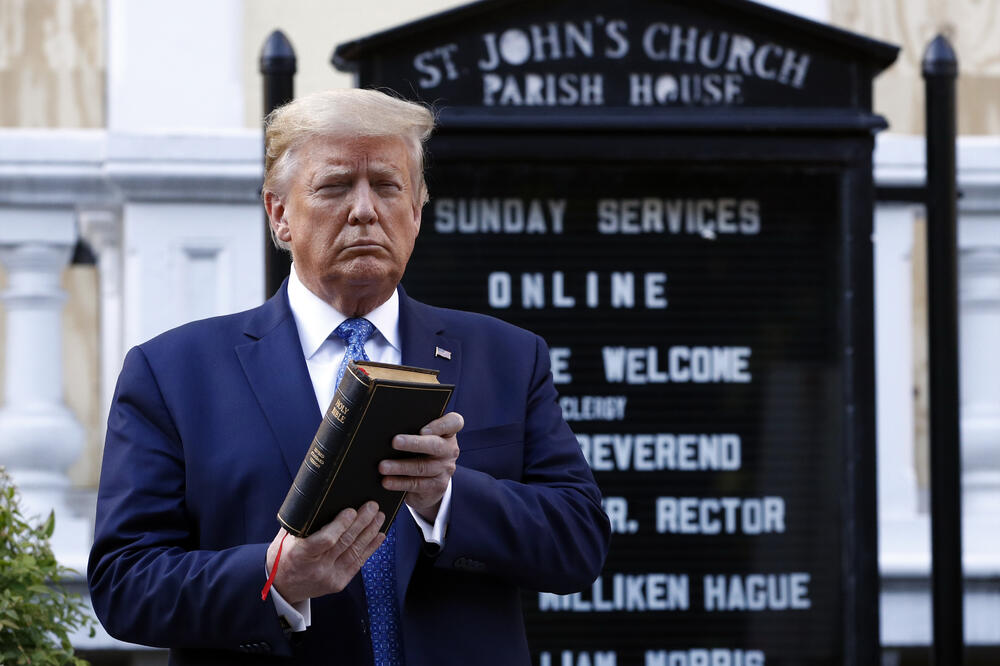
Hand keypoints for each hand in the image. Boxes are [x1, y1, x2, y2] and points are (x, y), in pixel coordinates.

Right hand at [265, 502, 384, 603]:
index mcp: (300, 555)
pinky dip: (370, 547)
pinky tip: (379, 535)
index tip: (351, 511)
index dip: (341, 525)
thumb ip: (301, 523)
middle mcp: (316, 568)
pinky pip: (358, 563)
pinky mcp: (338, 582)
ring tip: (379, 517)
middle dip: (362, 522)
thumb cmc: (282, 557)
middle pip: (345, 543)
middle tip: (373, 506)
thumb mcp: (284, 539)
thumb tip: (322, 500)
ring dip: (370, 532)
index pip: (325, 540)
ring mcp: (329, 577)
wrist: (281, 588)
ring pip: (355, 551)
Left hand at [379, 411, 462, 522]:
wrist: (431, 482)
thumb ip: (413, 429)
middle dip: (413, 443)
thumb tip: (388, 426)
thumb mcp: (423, 438)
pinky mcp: (437, 486)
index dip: (441, 425)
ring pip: (422, 467)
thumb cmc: (422, 451)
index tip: (423, 429)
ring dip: (400, 467)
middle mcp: (450, 450)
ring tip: (383, 466)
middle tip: (394, 442)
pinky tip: (386, 481)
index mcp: (448, 433)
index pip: (454, 423)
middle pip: (434, 445)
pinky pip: (417, 484)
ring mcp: (445, 469)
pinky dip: (400, 483)